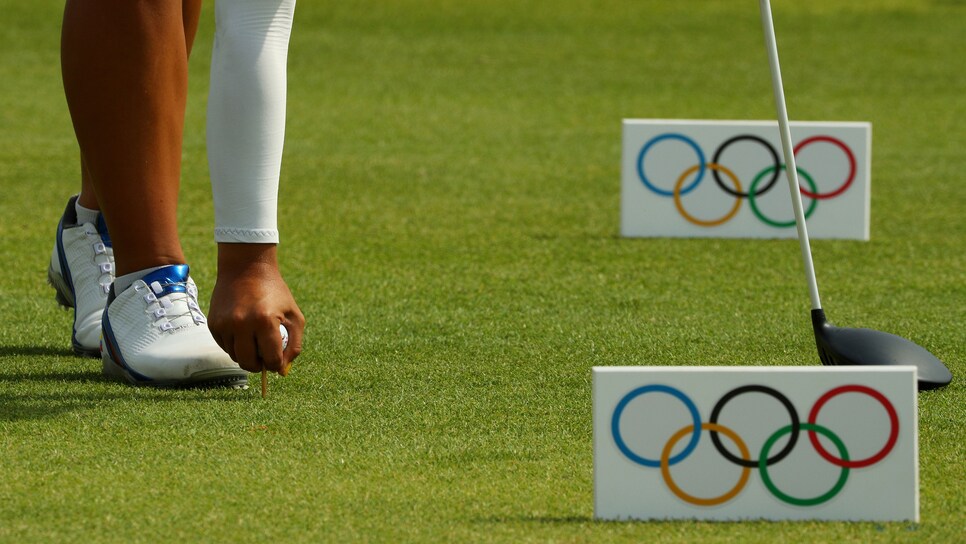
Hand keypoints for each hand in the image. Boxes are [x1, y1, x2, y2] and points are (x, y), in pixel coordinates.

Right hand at [207, 243, 304, 374]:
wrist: (246, 268)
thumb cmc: (275, 293)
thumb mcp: (294, 316)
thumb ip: (294, 345)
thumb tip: (281, 370)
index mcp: (265, 321)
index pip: (271, 360)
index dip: (275, 364)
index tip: (277, 360)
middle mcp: (242, 324)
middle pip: (249, 364)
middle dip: (259, 366)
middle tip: (264, 358)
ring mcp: (225, 324)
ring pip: (235, 357)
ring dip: (246, 355)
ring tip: (254, 341)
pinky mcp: (214, 324)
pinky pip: (224, 346)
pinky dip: (234, 346)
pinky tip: (242, 332)